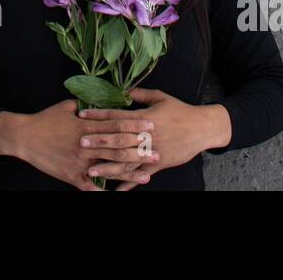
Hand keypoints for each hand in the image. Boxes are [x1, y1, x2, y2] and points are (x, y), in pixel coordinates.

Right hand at [11, 99, 157, 189]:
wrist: (24, 137)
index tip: (151, 126)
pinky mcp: (72, 175)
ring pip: (109, 167)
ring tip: (147, 175)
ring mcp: (80, 162)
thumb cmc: (45, 120)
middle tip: (157, 152)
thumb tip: (99, 100)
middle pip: (118, 147)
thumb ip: (84, 105)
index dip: (135, 126)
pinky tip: (118, 195)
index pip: (116, 125)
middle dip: (140, 150)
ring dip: (130, 172)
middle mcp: (86, 144)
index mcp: (86, 125)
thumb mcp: (65, 106)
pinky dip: (105, 192)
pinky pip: (92, 187)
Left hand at [77, 88, 229, 190]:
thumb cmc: (180, 111)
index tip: (82, 114)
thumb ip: (140, 94)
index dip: (98, 115)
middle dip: (99, 142)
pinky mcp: (159, 164)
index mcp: (144, 117)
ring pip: (127, 162)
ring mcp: (152, 152)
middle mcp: (146, 136)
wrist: (202, 128)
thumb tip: (123, 90)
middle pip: (119, 139)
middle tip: (80, 144)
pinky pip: (141, 176)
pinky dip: (128, 184)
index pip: (117, 115)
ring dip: (108, 167)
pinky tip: (115, 190)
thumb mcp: (160, 97)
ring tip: (91, 171)